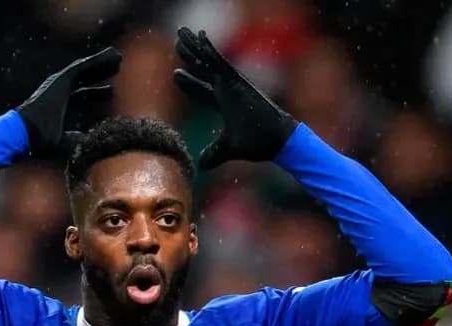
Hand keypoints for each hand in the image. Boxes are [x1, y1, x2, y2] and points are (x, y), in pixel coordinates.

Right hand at [17, 47, 119, 157]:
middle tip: (116, 68)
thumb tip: (96, 146)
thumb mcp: (67, 144)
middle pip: (84, 80)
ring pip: (85, 69)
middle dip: (99, 74)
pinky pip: (83, 66)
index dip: (96, 93)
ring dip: (101, 63)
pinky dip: (97, 60)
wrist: (25, 135)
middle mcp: (59, 92)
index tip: (111, 91)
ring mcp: (58, 84)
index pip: (81, 96)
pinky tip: (111, 55)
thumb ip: (81, 142)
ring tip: (117, 57)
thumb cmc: (40, 143)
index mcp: (60, 107)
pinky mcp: (60, 79)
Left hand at [173, 27, 296, 168]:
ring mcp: (233, 84)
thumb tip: (200, 165)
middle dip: (190, 58)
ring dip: (194, 48)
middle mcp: (228, 90)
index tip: (175, 75)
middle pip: (204, 70)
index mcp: (226, 103)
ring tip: (181, 34)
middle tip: (177, 43)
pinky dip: (210, 50)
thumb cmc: (258, 143)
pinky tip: (200, 37)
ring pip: (208, 62)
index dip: (190, 84)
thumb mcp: (228, 149)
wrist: (277, 140)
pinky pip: (220, 62)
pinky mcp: (238, 82)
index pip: (203, 91)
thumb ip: (214, 154)